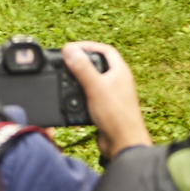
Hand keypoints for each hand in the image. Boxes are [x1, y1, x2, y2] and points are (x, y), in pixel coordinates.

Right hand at [62, 41, 148, 159]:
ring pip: (94, 81)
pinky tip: (72, 99)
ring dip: (80, 79)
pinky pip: (92, 96)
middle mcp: (118, 82)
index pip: (105, 50)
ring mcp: (113, 96)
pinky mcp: (106, 109)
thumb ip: (82, 68)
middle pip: (99, 64)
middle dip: (82, 62)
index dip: (89, 46)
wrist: (123, 144)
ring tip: (66, 78)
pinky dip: (81, 95)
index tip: (72, 48)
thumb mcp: (95, 87)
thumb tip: (70, 49)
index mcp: (120, 72)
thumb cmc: (116, 116)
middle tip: (67, 62)